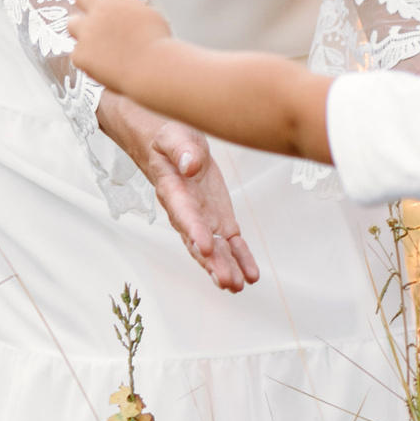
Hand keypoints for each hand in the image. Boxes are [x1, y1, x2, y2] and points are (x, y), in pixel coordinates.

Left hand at [70, 0, 164, 88]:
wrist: (151, 68)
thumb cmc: (158, 44)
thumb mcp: (149, 17)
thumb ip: (132, 10)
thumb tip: (126, 12)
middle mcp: (100, 10)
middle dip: (88, 2)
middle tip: (96, 13)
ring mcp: (87, 32)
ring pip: (72, 23)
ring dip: (82, 29)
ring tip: (93, 40)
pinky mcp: (80, 54)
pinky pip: (78, 53)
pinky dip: (88, 58)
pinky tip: (100, 65)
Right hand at [97, 89, 262, 291]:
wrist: (169, 140)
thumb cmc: (169, 136)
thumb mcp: (174, 135)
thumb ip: (183, 150)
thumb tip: (192, 165)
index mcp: (173, 191)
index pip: (184, 214)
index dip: (194, 231)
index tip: (207, 246)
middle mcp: (186, 211)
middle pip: (198, 241)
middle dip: (212, 262)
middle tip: (227, 281)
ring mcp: (203, 217)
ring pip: (214, 248)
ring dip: (226, 267)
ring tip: (239, 286)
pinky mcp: (218, 217)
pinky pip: (230, 242)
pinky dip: (240, 257)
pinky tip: (250, 275)